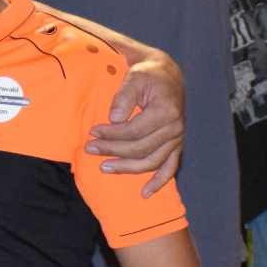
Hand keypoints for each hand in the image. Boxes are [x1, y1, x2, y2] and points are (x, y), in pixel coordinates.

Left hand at [88, 49, 184, 197]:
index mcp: (166, 110)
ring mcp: (177, 139)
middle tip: (89, 149)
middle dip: (112, 150)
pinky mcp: (176, 145)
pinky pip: (170, 167)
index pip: (134, 131)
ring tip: (104, 168)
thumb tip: (113, 118)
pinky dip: (159, 182)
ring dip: (127, 168)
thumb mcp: (135, 75)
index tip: (92, 133)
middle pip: (140, 148)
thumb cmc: (148, 73)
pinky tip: (145, 193)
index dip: (112, 135)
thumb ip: (124, 95)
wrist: (167, 74)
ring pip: (152, 162)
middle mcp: (175, 128)